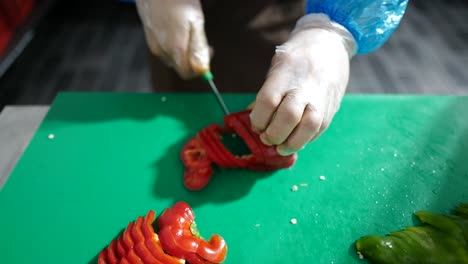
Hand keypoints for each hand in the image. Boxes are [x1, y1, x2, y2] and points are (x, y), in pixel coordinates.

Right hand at [135, 0, 209, 78]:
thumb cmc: (177, 0)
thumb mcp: (196, 21)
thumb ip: (198, 47)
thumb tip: (202, 69)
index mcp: (175, 47)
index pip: (187, 73)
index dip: (200, 68)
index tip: (208, 52)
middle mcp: (162, 50)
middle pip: (180, 67)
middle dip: (193, 58)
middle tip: (201, 40)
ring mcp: (154, 45)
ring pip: (173, 59)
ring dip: (184, 52)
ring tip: (188, 31)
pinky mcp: (149, 39)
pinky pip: (165, 51)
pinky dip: (174, 46)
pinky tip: (177, 29)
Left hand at [249, 14, 356, 155]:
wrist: (330, 43)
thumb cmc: (298, 56)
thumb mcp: (277, 66)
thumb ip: (268, 92)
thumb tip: (256, 118)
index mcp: (287, 72)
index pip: (268, 101)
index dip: (258, 118)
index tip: (256, 124)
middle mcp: (306, 86)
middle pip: (288, 116)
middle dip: (273, 134)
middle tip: (266, 138)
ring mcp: (321, 98)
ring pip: (308, 127)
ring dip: (292, 143)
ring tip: (280, 147)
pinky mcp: (332, 108)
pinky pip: (319, 130)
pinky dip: (305, 140)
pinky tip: (295, 139)